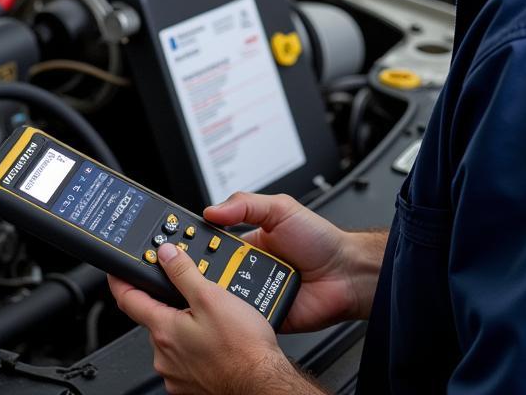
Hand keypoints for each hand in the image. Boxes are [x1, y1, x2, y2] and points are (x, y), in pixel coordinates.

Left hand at [108, 242, 303, 394]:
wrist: (262, 383)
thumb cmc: (241, 347)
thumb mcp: (211, 297)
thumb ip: (184, 273)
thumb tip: (166, 254)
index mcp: (164, 330)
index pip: (128, 299)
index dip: (120, 280)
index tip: (116, 270)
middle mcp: (164, 355)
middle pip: (155, 317)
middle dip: (168, 301)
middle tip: (191, 290)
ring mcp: (176, 373)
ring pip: (172, 337)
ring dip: (185, 323)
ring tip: (213, 317)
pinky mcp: (190, 384)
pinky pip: (185, 356)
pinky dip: (195, 343)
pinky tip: (216, 339)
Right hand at [204, 192, 383, 331]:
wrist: (347, 274)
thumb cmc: (320, 240)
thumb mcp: (281, 208)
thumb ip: (246, 204)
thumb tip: (213, 209)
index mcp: (248, 242)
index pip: (213, 242)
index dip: (197, 244)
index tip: (178, 244)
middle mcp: (249, 269)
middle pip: (213, 272)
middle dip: (202, 271)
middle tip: (194, 269)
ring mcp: (256, 294)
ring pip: (224, 298)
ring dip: (218, 294)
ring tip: (213, 289)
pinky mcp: (265, 317)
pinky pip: (243, 320)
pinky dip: (237, 317)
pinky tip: (232, 311)